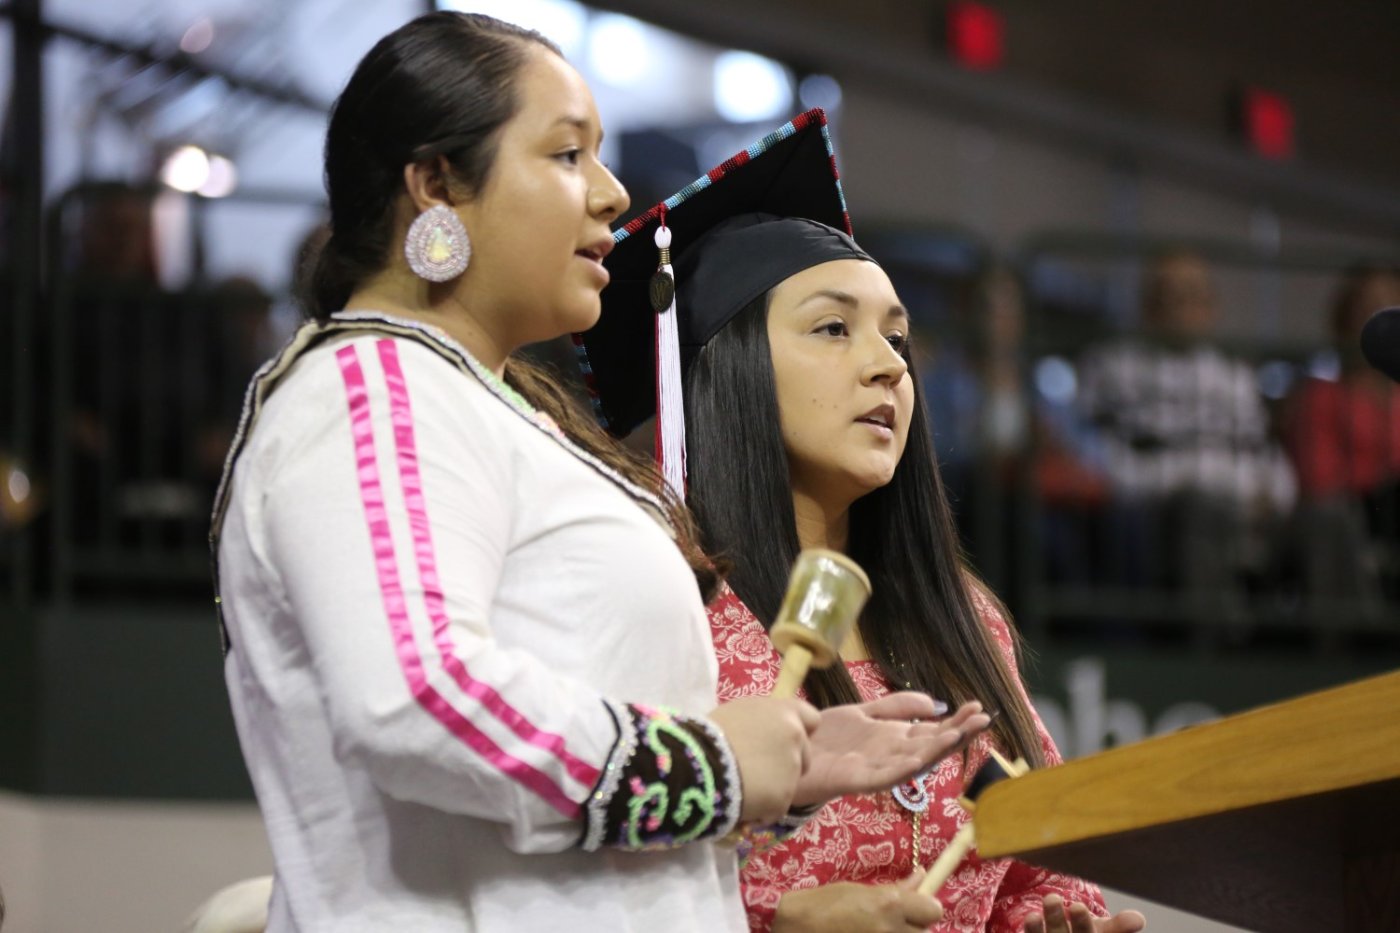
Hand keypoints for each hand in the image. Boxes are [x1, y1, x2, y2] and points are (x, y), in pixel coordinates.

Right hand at [708, 696, 820, 823]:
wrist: (697, 764)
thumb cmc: (709, 733)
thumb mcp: (738, 714)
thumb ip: (762, 722)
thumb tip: (764, 733)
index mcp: (784, 711)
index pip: (812, 719)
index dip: (800, 731)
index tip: (783, 741)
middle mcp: (795, 737)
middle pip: (804, 755)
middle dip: (787, 764)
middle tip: (758, 770)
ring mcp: (792, 769)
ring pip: (789, 783)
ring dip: (772, 788)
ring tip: (741, 787)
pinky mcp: (784, 798)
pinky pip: (775, 807)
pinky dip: (761, 810)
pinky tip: (739, 803)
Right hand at [773, 874, 942, 932]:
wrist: (793, 932)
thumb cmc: (820, 905)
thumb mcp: (856, 889)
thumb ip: (894, 890)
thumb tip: (921, 877)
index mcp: (888, 905)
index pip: (934, 910)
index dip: (924, 907)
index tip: (915, 906)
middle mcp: (891, 930)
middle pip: (924, 932)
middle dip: (912, 925)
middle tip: (890, 921)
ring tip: (873, 930)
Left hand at [792, 694, 989, 807]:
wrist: (793, 752)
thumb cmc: (828, 736)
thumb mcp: (866, 712)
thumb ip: (897, 707)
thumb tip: (935, 703)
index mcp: (896, 738)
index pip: (934, 730)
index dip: (957, 720)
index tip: (979, 707)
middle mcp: (893, 755)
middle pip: (931, 746)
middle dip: (957, 734)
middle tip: (983, 720)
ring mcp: (878, 769)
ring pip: (914, 762)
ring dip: (937, 750)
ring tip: (959, 735)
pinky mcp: (858, 781)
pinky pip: (885, 776)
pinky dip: (903, 769)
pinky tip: (919, 759)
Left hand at [1023, 894, 1146, 932]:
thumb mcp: (1107, 930)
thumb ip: (1121, 925)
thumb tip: (1138, 920)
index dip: (1082, 924)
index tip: (1076, 905)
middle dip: (1057, 920)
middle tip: (1052, 897)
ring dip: (1037, 927)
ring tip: (1035, 907)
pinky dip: (1031, 931)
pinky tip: (1029, 918)